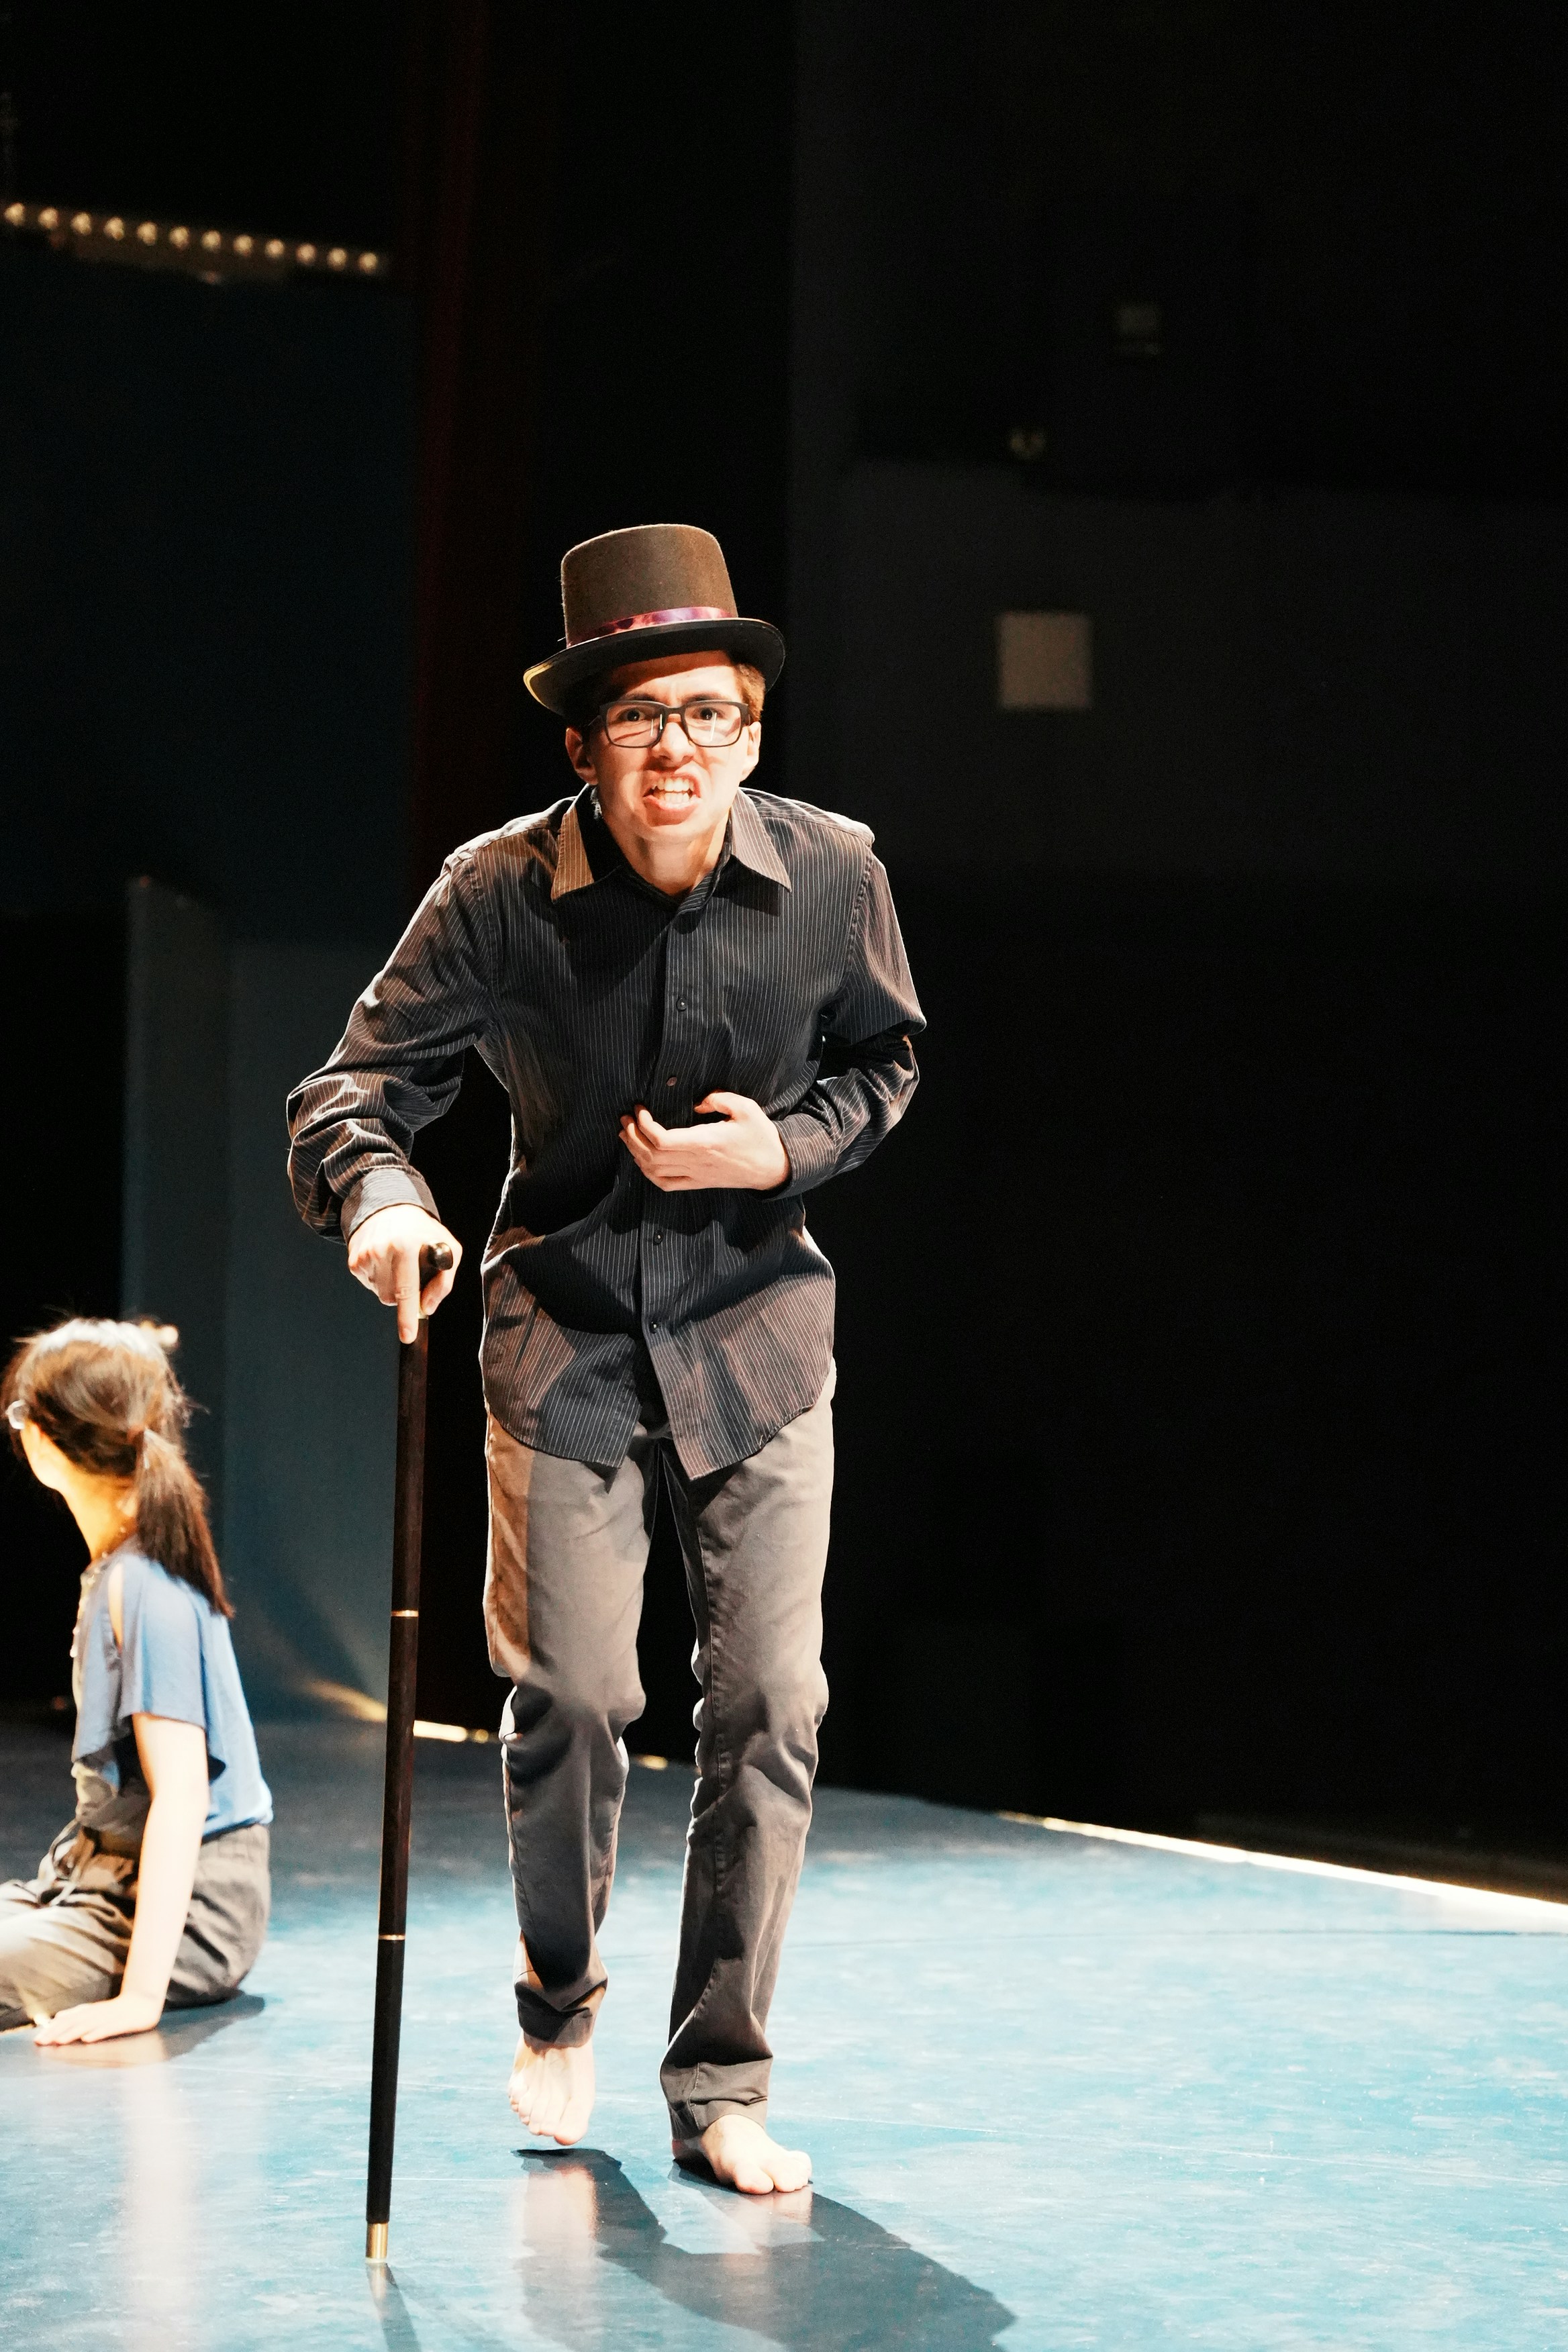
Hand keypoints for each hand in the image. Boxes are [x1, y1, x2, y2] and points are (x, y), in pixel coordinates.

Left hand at [34, 1990, 163, 2045]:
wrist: (143, 2001)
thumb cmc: (117, 2009)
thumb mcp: (96, 2011)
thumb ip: (78, 2014)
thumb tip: (58, 2016)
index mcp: (90, 2011)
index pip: (67, 2019)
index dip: (52, 2028)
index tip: (38, 2039)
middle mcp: (97, 2014)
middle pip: (74, 2022)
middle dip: (57, 2032)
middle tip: (42, 2042)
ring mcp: (110, 2018)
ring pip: (88, 2025)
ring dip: (72, 2033)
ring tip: (59, 2041)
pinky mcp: (123, 2023)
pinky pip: (108, 2029)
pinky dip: (97, 2033)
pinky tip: (87, 2039)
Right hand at [347, 1204, 461, 1342]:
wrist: (388, 1208)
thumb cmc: (422, 1231)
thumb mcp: (448, 1247)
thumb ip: (444, 1281)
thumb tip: (427, 1308)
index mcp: (404, 1245)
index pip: (406, 1289)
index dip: (407, 1315)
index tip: (407, 1335)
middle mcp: (379, 1250)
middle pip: (391, 1298)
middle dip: (403, 1295)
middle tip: (411, 1273)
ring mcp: (363, 1256)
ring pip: (380, 1293)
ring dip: (392, 1286)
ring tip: (397, 1262)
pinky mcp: (353, 1261)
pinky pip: (370, 1285)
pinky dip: (380, 1279)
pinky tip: (385, 1261)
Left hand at [619, 1093, 789, 1191]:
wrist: (774, 1168)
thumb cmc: (761, 1137)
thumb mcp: (746, 1109)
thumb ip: (719, 1098)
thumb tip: (697, 1102)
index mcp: (706, 1142)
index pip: (663, 1140)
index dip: (645, 1125)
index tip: (640, 1109)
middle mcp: (697, 1162)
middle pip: (652, 1155)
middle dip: (633, 1136)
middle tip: (626, 1119)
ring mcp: (697, 1176)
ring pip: (655, 1171)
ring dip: (636, 1153)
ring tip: (628, 1134)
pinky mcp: (699, 1183)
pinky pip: (666, 1184)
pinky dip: (648, 1173)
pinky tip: (642, 1160)